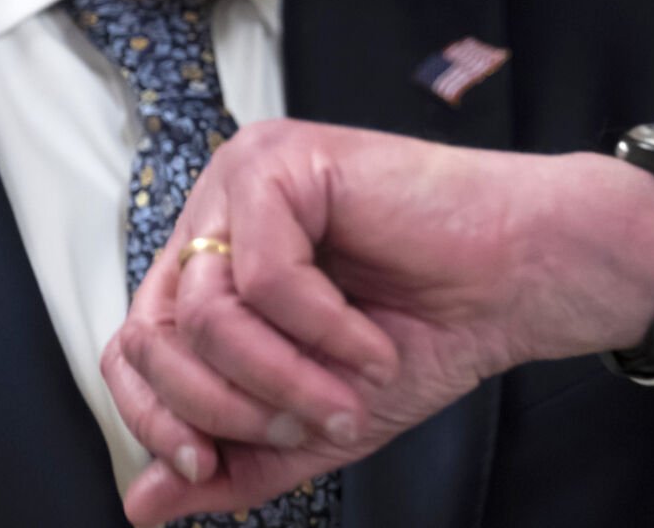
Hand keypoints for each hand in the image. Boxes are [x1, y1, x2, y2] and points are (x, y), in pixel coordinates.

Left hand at [102, 119, 653, 524]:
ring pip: (207, 311)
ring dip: (282, 376)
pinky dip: (322, 329)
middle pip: (154, 331)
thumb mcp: (313, 419)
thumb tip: (142, 504)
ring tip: (346, 390)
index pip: (133, 344)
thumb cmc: (431, 329)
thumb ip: (231, 461)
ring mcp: (246, 179)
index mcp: (215, 262)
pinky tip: (371, 340)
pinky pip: (266, 275)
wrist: (520, 280)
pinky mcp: (285, 160)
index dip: (156, 419)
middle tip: (308, 423)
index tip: (204, 466)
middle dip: (229, 406)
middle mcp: (218, 213)